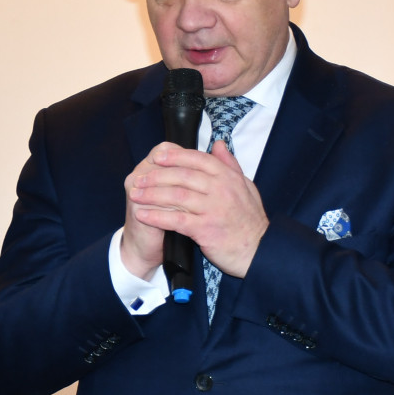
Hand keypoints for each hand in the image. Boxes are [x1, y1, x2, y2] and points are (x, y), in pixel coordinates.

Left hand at [125, 139, 269, 277]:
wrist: (259, 250)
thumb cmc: (250, 220)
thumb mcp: (246, 186)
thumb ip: (230, 165)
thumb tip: (218, 144)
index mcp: (228, 177)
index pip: (198, 159)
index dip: (175, 156)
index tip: (157, 156)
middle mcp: (221, 189)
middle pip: (182, 176)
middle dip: (157, 176)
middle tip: (139, 179)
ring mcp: (213, 209)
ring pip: (176, 195)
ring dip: (152, 194)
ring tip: (135, 195)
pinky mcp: (205, 229)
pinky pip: (175, 219)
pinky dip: (156, 216)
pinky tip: (142, 215)